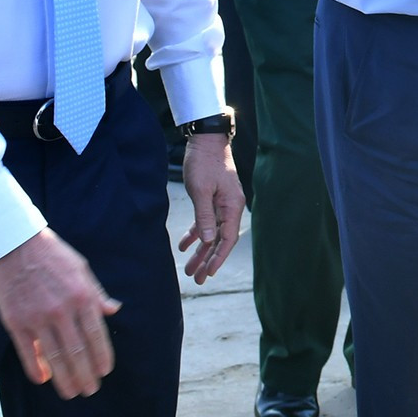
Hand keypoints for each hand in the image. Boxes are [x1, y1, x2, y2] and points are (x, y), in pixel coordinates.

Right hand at [0, 228, 119, 398]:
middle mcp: (63, 309)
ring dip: (65, 378)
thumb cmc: (52, 254)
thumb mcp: (81, 268)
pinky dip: (36, 368)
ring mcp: (38, 317)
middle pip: (77, 352)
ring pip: (55, 357)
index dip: (102, 357)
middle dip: (86, 375)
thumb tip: (114, 311)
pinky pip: (27, 352)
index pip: (97, 335)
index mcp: (82, 295)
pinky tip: (43, 380)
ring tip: (72, 392)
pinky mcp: (15, 322)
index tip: (105, 372)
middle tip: (90, 390)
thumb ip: (96, 293)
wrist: (14, 243)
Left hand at [177, 133, 244, 283]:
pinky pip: (206, 222)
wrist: (206, 139)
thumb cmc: (204, 162)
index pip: (227, 239)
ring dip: (201, 250)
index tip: (208, 274)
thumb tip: (206, 241)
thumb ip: (204, 217)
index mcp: (232, 206)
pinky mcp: (214, 198)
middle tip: (196, 278)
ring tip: (189, 268)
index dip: (218, 258)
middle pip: (220, 239)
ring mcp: (223, 203)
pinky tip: (184, 245)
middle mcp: (231, 207)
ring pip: (212, 233)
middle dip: (208, 260)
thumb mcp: (201, 190)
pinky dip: (196, 234)